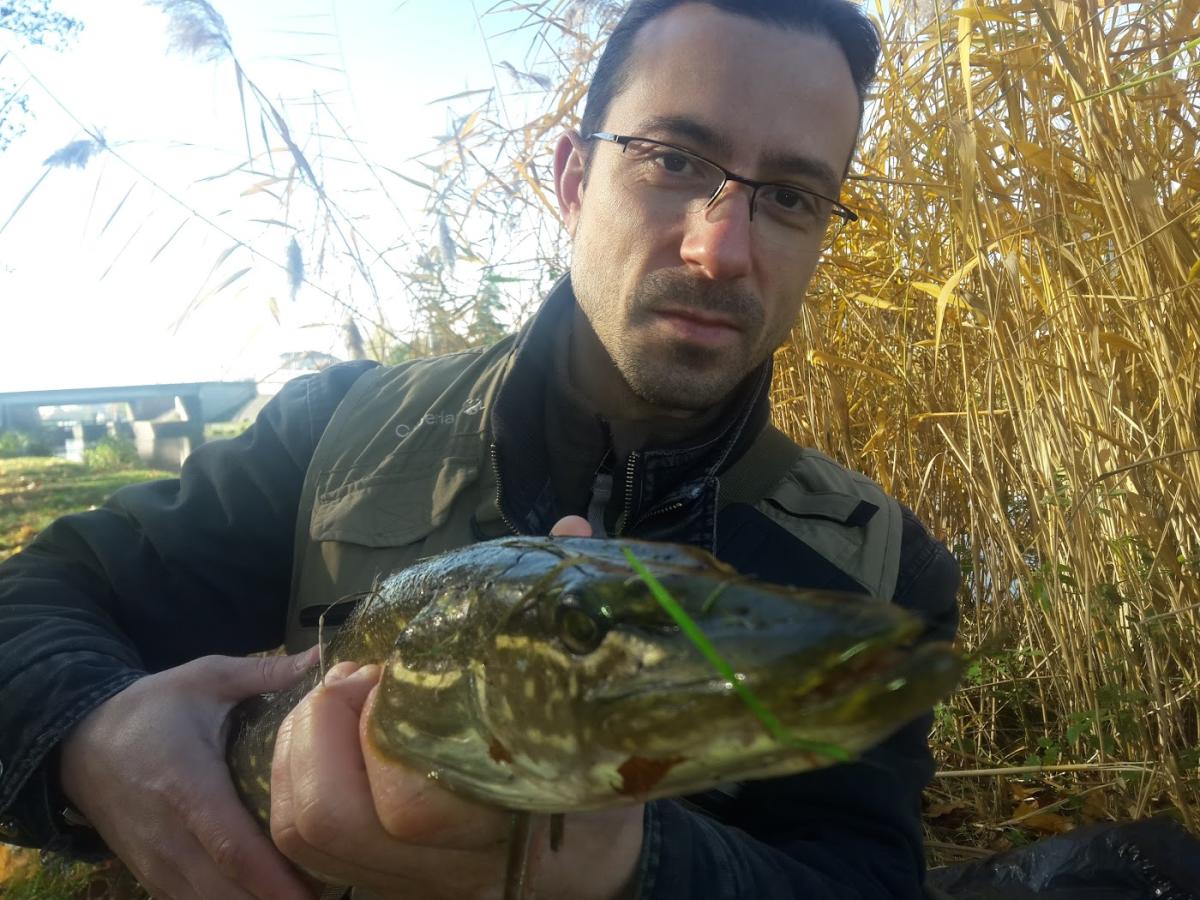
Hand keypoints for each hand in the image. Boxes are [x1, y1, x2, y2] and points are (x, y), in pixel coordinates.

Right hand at [59, 652, 319, 899]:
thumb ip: (264, 673)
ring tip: (305, 892)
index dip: (272, 877)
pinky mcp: (150, 875)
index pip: (231, 845)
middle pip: (224, 890)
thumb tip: (321, 657)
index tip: (313, 893)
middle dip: (274, 899)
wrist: (80, 741)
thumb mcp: (206, 679)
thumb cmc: (154, 707)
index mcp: (187, 785)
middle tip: (328, 893)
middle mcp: (168, 836)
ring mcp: (155, 862)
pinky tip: (265, 894)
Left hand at [268, 515, 644, 899]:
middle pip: (333, 817)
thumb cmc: (598, 788)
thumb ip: (580, 626)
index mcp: (500, 832)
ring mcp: (399, 880)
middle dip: (327, 728)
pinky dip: (292, 773)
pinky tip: (327, 730)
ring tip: (339, 697)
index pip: (411, 804)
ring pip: (305, 828)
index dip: (386, 729)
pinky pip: (299, 839)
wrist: (592, 874)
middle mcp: (439, 868)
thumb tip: (571, 530)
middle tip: (359, 677)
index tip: (399, 670)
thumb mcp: (605, 717)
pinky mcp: (372, 879)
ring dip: (299, 747)